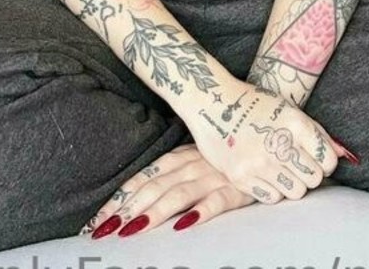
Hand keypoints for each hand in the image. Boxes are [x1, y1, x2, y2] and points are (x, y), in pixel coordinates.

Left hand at [80, 142, 256, 237]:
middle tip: (106, 229)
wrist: (269, 139)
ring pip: (179, 193)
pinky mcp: (238, 188)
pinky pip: (217, 200)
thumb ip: (171, 175)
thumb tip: (139, 198)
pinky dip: (200, 211)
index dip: (121, 198)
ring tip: (134, 228)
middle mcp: (193, 164)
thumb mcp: (196, 159)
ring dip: (155, 212)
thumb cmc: (227, 154)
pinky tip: (185, 224)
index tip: (99, 217)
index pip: (144, 178)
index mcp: (181, 157)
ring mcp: (214, 175)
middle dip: (128, 209)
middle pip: (155, 188)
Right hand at [185, 79, 342, 204]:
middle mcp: (278, 144)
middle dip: (310, 173)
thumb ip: (319, 134)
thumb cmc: (255, 104)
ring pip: (296, 192)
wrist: (211, 102)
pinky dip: (273, 189)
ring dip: (292, 183)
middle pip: (314, 179)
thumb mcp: (288, 110)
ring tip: (280, 167)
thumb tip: (347, 156)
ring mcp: (259, 163)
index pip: (328, 160)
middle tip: (296, 162)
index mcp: (294, 123)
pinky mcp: (241, 177)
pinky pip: (273, 198)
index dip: (324, 160)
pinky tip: (265, 173)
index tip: (314, 156)